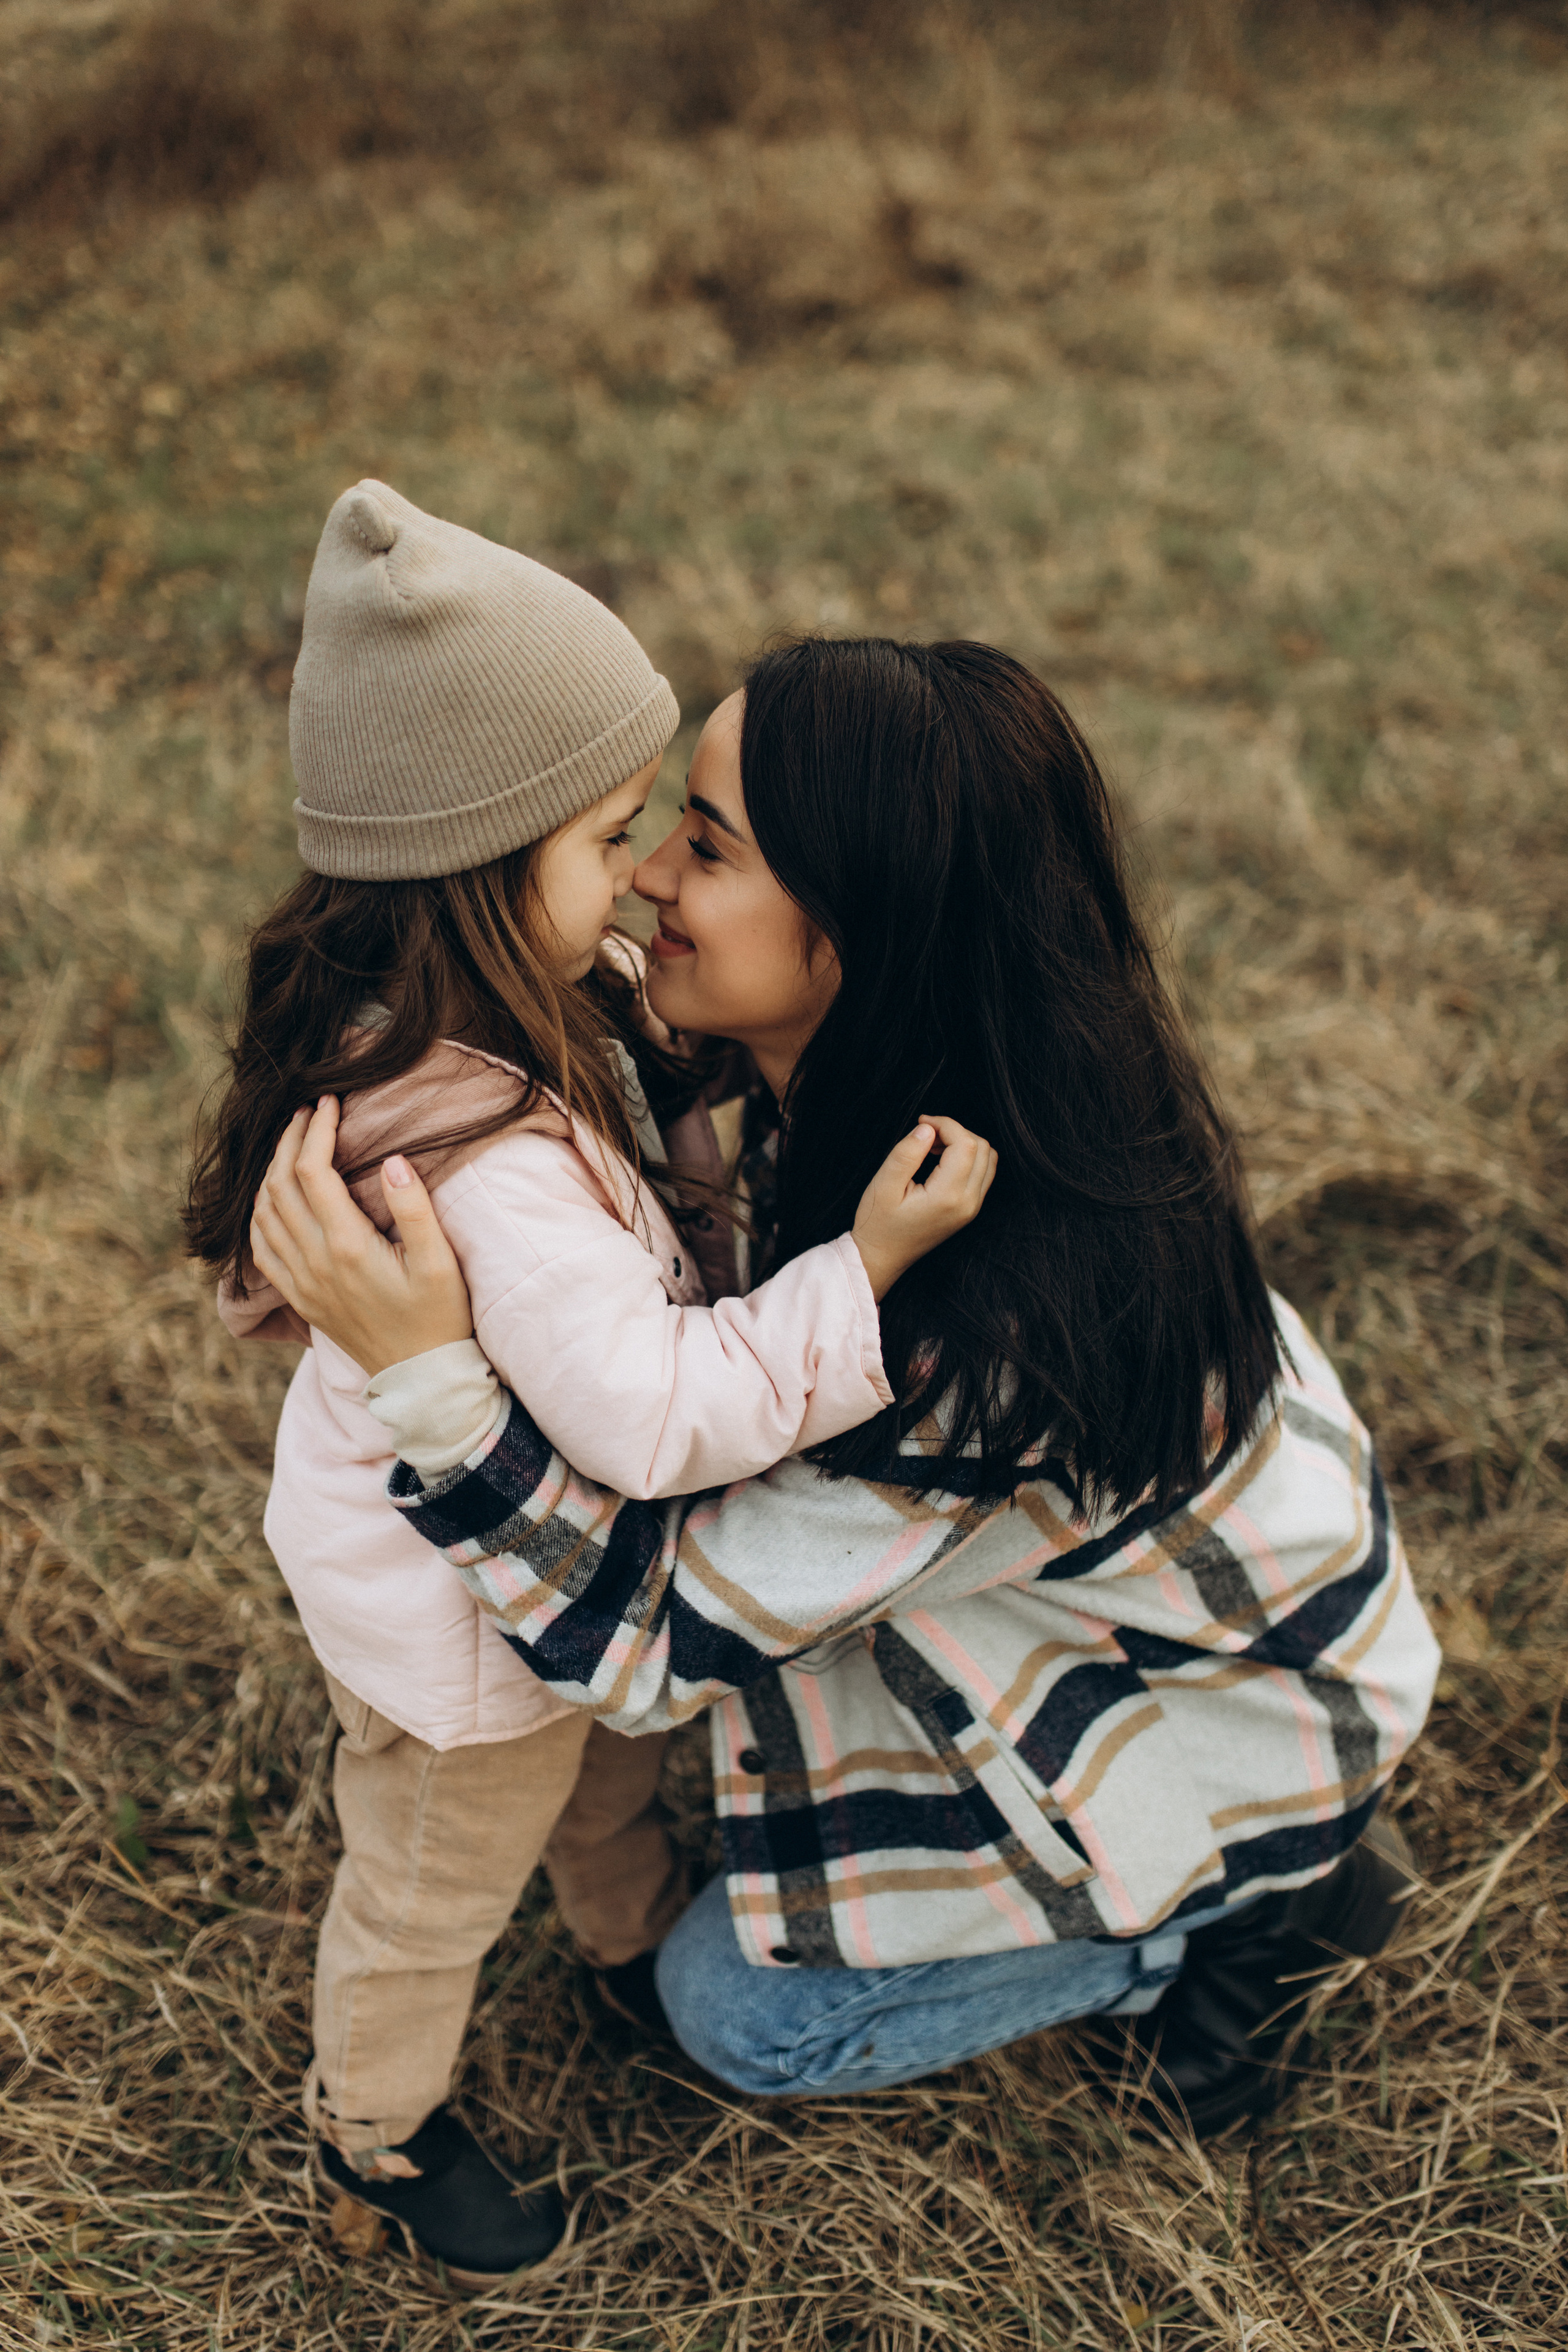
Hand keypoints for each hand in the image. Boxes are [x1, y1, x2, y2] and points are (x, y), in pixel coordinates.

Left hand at [248, 1097, 475, 1376]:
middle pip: (279, 1186)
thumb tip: (392, 1159)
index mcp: (347, 1247)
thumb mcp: (440, 1262)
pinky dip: (259, 1214)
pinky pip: (260, 1249)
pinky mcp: (299, 1298)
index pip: (313, 1172)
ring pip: (262, 1214)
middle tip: (307, 1112)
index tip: (329, 1103)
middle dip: (289, 1141)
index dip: (316, 1131)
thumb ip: (414, 1208)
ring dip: (271, 1172)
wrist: (421, 1379)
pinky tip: (273, 1198)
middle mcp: (314, 1263)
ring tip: (292, 1144)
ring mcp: (301, 1283)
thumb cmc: (439, 1317)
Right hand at [850, 1115, 997, 1301]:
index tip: (922, 1122)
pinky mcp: (969, 1209)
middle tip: (926, 1134)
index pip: (966, 1144)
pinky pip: (983, 1173)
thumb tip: (928, 1128)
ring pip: (988, 1159)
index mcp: (948, 1196)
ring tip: (933, 1145)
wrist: (882, 1257)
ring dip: (964, 1143)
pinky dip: (968, 1158)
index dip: (946, 1124)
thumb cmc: (878, 1224)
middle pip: (982, 1148)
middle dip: (955, 1131)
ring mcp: (972, 1208)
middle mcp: (968, 1203)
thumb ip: (907, 1153)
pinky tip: (941, 1159)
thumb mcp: (884, 1185)